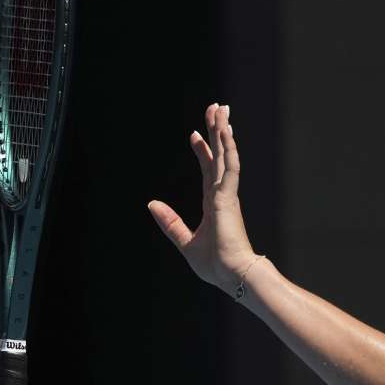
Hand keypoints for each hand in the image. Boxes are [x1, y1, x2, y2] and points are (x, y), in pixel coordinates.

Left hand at [148, 103, 258, 293]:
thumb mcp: (185, 242)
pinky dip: (228, 148)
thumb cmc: (215, 265)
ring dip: (223, 131)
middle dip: (217, 131)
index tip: (195, 135)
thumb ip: (171, 222)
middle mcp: (222, 195)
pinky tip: (225, 131)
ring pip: (226, 155)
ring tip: (221, 109)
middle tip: (217, 108)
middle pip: (220, 155)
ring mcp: (228, 194)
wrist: (232, 275)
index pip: (209, 171)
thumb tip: (152, 204)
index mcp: (214, 204)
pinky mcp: (229, 197)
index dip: (203, 151)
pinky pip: (230, 166)